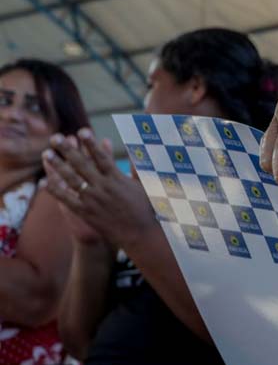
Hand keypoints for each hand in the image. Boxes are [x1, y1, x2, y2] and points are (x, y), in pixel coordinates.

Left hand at [41, 128, 156, 248]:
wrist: (139, 233)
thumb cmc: (145, 208)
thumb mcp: (145, 184)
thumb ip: (138, 167)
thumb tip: (138, 150)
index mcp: (117, 178)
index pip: (101, 157)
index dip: (91, 143)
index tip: (82, 131)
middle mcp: (102, 187)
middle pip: (81, 164)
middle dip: (67, 149)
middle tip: (55, 137)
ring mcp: (92, 200)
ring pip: (71, 179)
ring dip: (57, 165)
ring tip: (47, 153)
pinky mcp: (85, 212)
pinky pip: (67, 199)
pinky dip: (55, 190)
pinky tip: (45, 181)